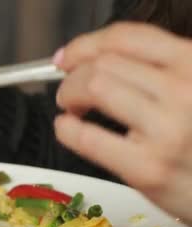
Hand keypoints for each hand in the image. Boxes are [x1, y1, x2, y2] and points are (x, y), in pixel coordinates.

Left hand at [53, 22, 191, 224]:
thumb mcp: (191, 90)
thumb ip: (156, 71)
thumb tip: (95, 59)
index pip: (126, 38)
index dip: (85, 46)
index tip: (68, 57)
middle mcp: (182, 91)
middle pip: (104, 64)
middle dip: (74, 75)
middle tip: (69, 91)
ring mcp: (166, 130)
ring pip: (93, 88)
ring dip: (69, 95)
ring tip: (71, 108)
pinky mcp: (148, 169)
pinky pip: (88, 138)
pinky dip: (66, 129)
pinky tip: (67, 129)